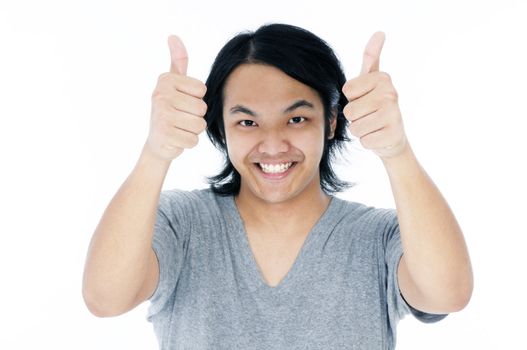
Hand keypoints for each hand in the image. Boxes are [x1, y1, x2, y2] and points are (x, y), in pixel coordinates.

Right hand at [145, 35, 207, 160]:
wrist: (157, 142)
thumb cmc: (170, 110)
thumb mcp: (174, 84)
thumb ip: (178, 61)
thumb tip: (173, 36)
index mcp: (166, 80)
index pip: (202, 90)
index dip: (197, 100)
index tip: (182, 102)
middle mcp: (160, 95)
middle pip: (202, 108)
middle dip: (196, 117)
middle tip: (181, 118)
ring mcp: (161, 115)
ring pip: (200, 124)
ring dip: (193, 130)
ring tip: (179, 128)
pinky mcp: (164, 135)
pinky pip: (194, 140)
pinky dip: (188, 142)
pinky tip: (176, 139)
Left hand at [342, 32, 407, 158]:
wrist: (393, 137)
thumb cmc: (376, 105)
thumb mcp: (372, 80)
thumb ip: (371, 57)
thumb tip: (379, 32)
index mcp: (383, 78)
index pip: (347, 90)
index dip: (352, 98)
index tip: (365, 98)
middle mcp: (391, 94)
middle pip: (349, 111)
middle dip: (355, 117)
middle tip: (369, 115)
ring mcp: (394, 115)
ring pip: (355, 127)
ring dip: (360, 130)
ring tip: (373, 126)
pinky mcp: (392, 136)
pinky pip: (364, 141)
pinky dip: (368, 142)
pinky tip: (379, 136)